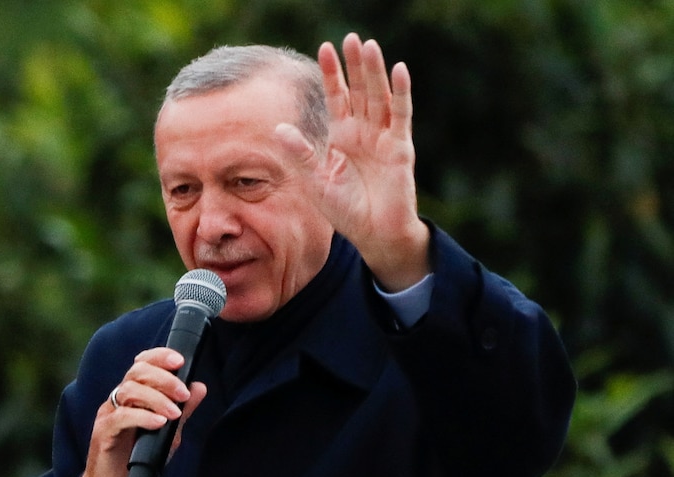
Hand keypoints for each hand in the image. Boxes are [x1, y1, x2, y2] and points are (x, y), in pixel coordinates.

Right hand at [79, 348, 206, 476]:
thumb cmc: (140, 453)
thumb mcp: (169, 431)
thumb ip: (183, 410)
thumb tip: (199, 387)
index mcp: (134, 392)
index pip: (143, 363)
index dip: (159, 356)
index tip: (180, 360)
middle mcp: (120, 398)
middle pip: (137, 372)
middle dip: (164, 378)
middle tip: (183, 394)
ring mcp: (109, 412)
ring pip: (129, 390)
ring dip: (156, 399)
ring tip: (174, 414)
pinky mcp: (103, 431)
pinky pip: (121, 416)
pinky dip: (142, 417)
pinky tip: (159, 423)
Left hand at [276, 33, 429, 290]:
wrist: (374, 235)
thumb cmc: (345, 212)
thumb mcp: (315, 183)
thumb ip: (300, 155)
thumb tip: (278, 128)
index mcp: (342, 137)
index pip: (337, 97)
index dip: (333, 74)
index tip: (325, 48)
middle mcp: (364, 132)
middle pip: (360, 90)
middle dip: (355, 65)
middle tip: (351, 38)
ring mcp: (384, 138)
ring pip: (379, 97)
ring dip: (375, 72)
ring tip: (369, 46)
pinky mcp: (401, 148)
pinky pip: (400, 115)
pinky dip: (400, 93)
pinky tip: (398, 69)